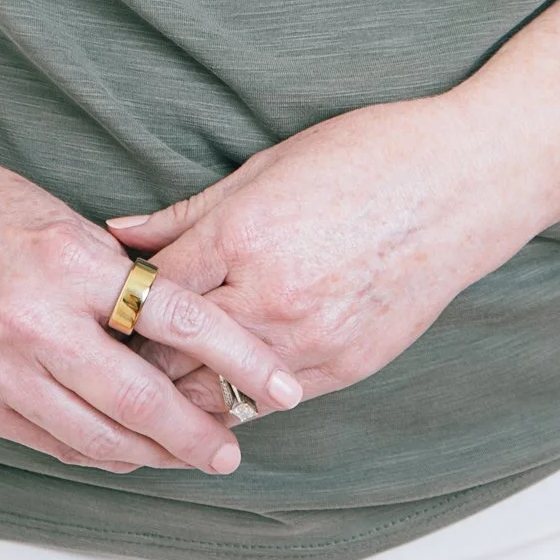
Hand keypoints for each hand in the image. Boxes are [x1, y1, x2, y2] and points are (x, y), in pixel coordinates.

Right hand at [0, 149, 303, 473]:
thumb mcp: (65, 224)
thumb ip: (118, 277)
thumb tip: (188, 328)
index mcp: (69, 265)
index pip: (177, 317)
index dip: (239, 357)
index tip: (283, 385)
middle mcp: (36, 324)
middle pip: (141, 398)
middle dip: (198, 431)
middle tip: (236, 447)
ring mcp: (2, 372)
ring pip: (99, 437)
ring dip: (153, 452)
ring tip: (191, 453)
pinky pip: (54, 444)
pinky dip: (99, 451)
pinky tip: (128, 449)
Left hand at [108, 94, 533, 405]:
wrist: (463, 185)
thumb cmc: (368, 155)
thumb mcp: (269, 165)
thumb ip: (189, 210)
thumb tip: (118, 232)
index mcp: (244, 234)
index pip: (150, 290)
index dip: (117, 301)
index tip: (96, 307)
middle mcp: (270, 295)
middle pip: (171, 351)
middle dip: (137, 355)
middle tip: (106, 357)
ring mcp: (309, 340)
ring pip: (214, 391)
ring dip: (180, 389)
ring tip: (150, 386)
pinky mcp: (343, 369)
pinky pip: (268, 405)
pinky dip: (236, 398)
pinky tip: (216, 391)